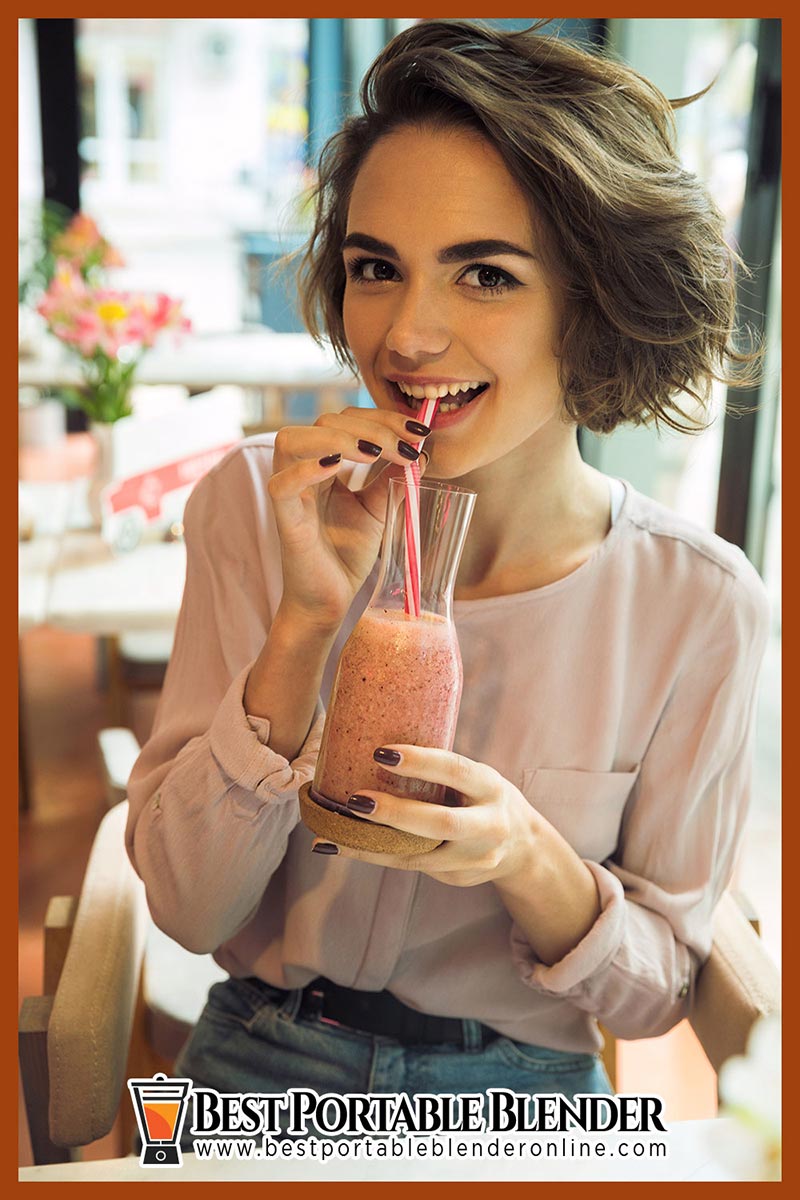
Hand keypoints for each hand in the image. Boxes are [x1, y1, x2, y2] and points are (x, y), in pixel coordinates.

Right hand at [269, 408, 429, 631]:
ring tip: (374, 452)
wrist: (328, 601)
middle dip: (371, 426)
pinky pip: (281, 485)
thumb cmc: (347, 555)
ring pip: (292, 440)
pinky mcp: (284, 520)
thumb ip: (393, 481)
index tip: (421, 434)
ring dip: (337, 437)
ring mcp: (290, 494)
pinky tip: (337, 467)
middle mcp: (302, 471)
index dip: (384, 420)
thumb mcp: (379, 511)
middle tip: (408, 445)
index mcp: (323, 463)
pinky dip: (306, 470)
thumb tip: (421, 453)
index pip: (347, 421)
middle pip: (324, 422)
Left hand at [311, 744, 538, 886]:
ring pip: (418, 855)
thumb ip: (441, 769)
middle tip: (355, 800)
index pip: (456, 771)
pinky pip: (409, 865)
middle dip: (396, 814)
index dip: (420, 762)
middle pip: (440, 823)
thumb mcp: (475, 777)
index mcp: (490, 786)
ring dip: (370, 844)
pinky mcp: (457, 877)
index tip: (381, 752)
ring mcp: (474, 858)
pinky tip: (339, 847)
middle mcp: (488, 825)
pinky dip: (372, 856)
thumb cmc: (482, 797)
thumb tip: (376, 734)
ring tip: (331, 833)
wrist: (523, 847)